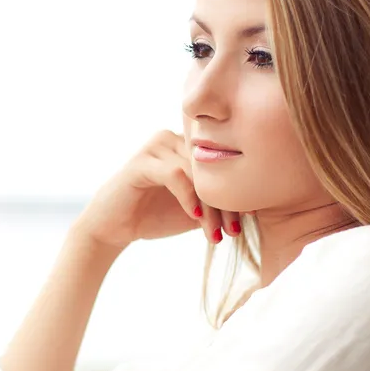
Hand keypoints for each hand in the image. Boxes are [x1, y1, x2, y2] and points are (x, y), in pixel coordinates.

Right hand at [74, 129, 244, 250]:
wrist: (114, 228)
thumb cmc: (154, 216)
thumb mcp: (195, 209)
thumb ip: (218, 201)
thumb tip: (255, 205)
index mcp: (186, 145)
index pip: (221, 162)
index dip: (237, 191)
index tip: (248, 220)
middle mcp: (173, 138)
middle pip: (212, 166)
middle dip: (226, 201)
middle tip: (234, 231)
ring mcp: (156, 146)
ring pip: (196, 172)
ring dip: (210, 205)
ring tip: (215, 231)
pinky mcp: (141, 161)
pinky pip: (174, 174)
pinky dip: (188, 196)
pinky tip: (194, 216)